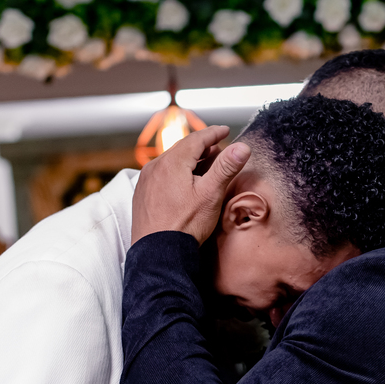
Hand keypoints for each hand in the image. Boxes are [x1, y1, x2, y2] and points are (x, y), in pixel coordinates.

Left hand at [131, 125, 251, 244]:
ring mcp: (145, 181)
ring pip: (170, 161)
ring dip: (188, 159)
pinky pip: (160, 175)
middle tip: (218, 147)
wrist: (158, 253)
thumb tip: (242, 147)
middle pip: (182, 148)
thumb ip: (226, 168)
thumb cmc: (185, 226)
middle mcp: (155, 167)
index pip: (196, 139)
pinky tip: (184, 182)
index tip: (225, 130)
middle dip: (201, 145)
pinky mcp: (142, 195)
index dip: (213, 133)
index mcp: (172, 162)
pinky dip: (175, 172)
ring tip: (204, 164)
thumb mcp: (211, 194)